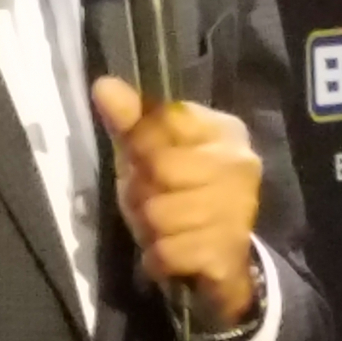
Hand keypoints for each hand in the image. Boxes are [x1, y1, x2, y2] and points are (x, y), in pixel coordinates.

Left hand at [92, 76, 262, 327]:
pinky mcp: (229, 251)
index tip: (141, 156)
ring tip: (160, 225)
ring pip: (161, 213)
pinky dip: (158, 255)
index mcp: (222, 129)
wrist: (217, 253)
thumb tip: (102, 85)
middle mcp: (239, 164)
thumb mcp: (147, 149)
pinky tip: (169, 249)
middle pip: (161, 167)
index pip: (165, 119)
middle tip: (149, 197)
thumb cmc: (177, 189)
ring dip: (148, 225)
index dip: (140, 141)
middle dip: (140, 189)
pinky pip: (168, 251)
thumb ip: (128, 117)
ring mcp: (239, 210)